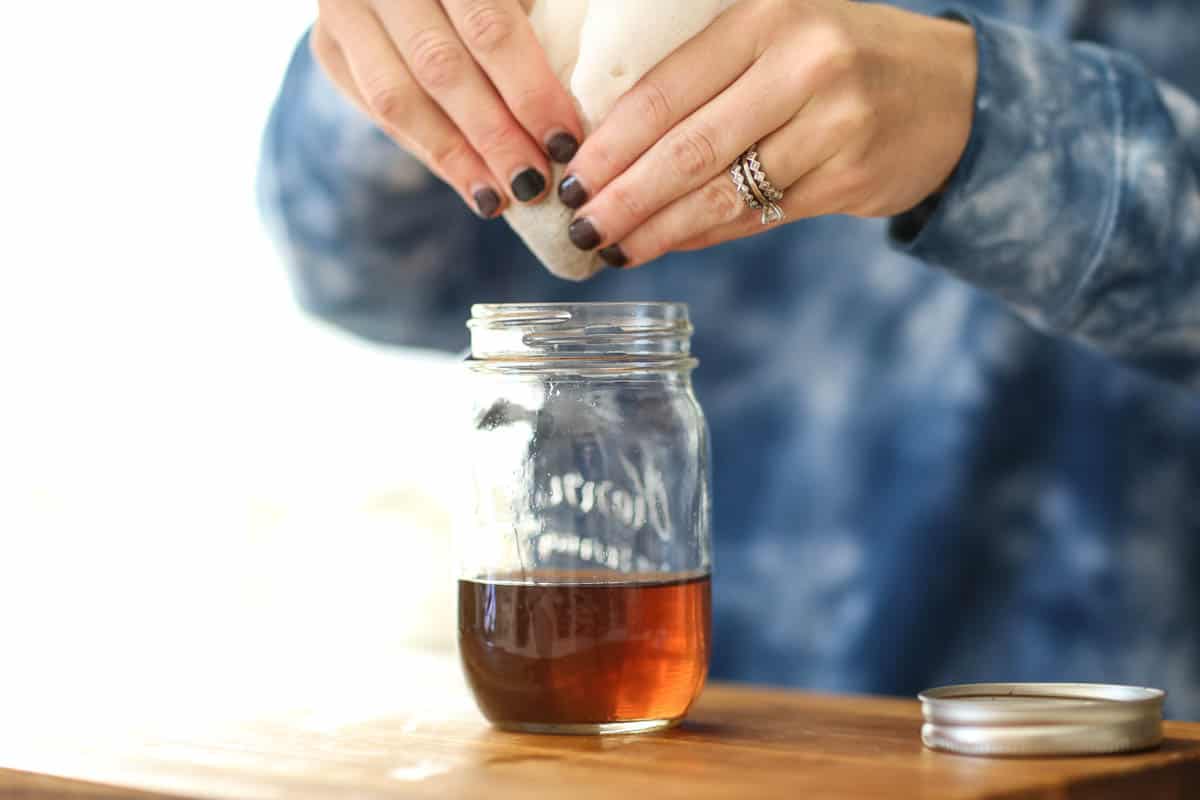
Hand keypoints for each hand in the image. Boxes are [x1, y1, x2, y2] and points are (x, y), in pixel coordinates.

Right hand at [311, 0, 582, 217]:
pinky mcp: (328, 47)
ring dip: (455, 157)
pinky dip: (429, 152)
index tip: (565, 141)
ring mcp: (343, 10)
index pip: (488, 27)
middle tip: (535, 183)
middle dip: (493, 135)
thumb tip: (580, 105)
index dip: (529, 90)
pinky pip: (378, 112)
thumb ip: (538, 20)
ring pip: (398, 99)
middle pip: (440, 68)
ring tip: (499, 199)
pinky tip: (469, 182)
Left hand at [555, 0, 977, 267]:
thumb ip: (709, 71)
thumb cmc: (842, 59)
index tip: (569, 176)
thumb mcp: (780, 32)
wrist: (953, 93)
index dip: (610, 142)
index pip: (667, 89)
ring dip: (658, 229)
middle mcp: (804, 65)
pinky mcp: (851, 178)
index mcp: (768, 16)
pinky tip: (668, 245)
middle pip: (689, 148)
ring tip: (612, 249)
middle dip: (624, 196)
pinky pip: (758, 218)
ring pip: (722, 193)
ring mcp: (834, 125)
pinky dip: (705, 236)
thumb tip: (611, 143)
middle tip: (580, 226)